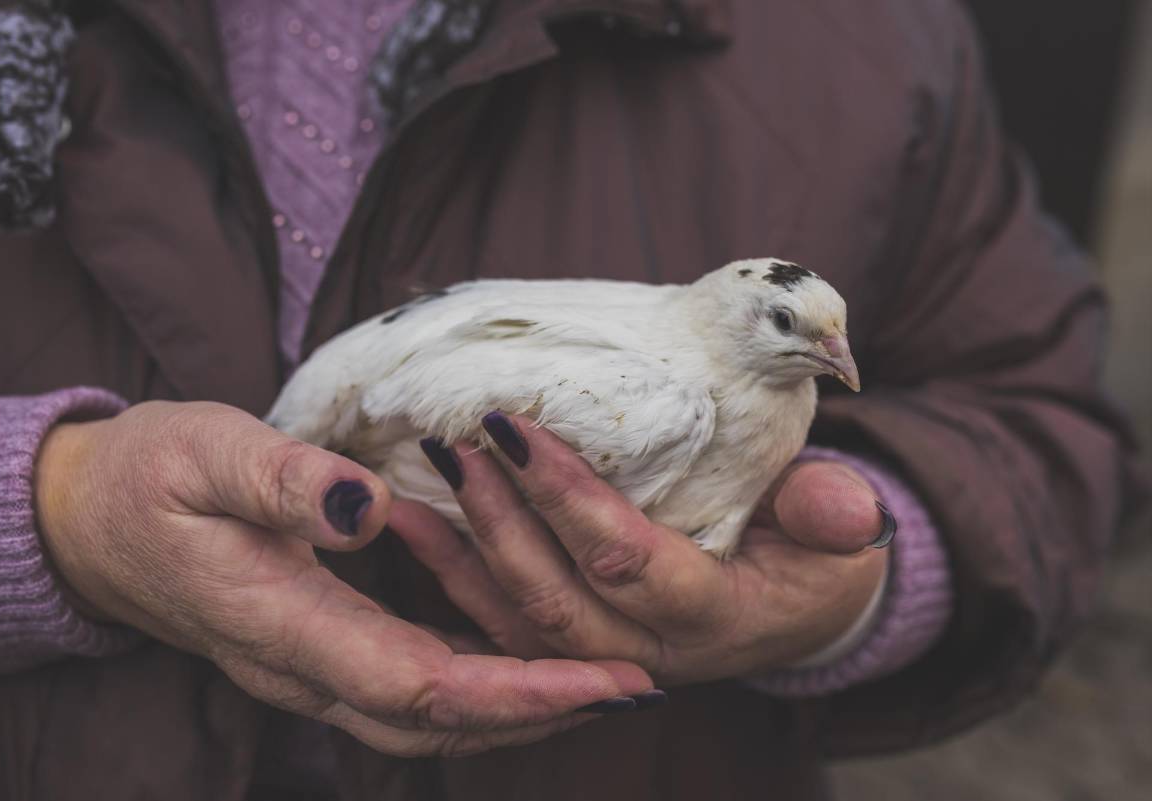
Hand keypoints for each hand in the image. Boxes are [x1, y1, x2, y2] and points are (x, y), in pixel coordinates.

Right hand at [33, 401, 652, 756]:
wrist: (87, 521)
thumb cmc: (147, 477)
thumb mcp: (205, 451)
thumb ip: (285, 482)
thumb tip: (373, 513)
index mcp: (279, 622)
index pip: (418, 682)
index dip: (517, 690)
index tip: (603, 678)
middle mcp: (299, 667)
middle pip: (436, 723)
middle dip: (540, 713)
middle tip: (634, 685)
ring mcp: (304, 669)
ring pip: (424, 721)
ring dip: (514, 712)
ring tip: (596, 683)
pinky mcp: (313, 651)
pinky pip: (405, 690)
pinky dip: (475, 689)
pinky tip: (520, 660)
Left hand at [391, 414, 890, 685]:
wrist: (794, 606)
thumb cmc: (815, 557)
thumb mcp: (842, 537)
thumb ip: (835, 516)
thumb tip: (846, 507)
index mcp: (711, 617)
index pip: (628, 564)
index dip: (568, 500)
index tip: (518, 429)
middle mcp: (647, 652)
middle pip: (555, 600)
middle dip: (501, 517)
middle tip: (461, 438)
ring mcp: (605, 656)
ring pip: (515, 619)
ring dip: (463, 544)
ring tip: (427, 466)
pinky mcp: (575, 646)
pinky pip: (499, 624)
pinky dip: (452, 573)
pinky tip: (413, 519)